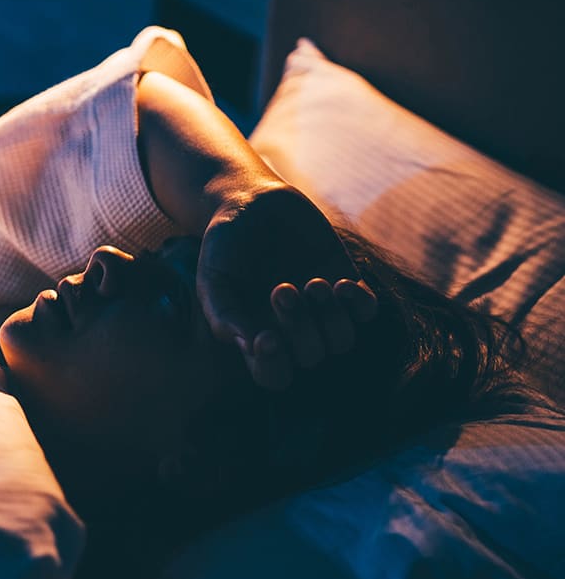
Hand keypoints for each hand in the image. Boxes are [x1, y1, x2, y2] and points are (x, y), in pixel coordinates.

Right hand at [196, 183, 377, 390]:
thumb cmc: (225, 243)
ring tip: (312, 283)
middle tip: (282, 288)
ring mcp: (322, 310)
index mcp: (258, 336)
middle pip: (311, 358)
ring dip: (330, 316)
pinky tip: (340, 282)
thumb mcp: (212, 276)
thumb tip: (248, 347)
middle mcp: (292, 330)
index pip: (273, 375)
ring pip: (342, 342)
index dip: (274, 365)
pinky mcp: (345, 284)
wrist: (253, 202)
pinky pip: (366, 313)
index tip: (268, 337)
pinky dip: (358, 304)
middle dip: (299, 326)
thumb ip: (223, 312)